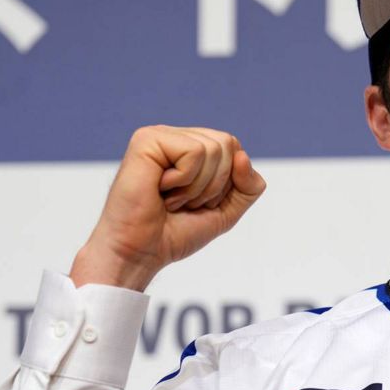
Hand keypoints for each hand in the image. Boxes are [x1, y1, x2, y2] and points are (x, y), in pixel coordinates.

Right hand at [70, 125, 265, 290]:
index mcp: (191, 148)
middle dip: (215, 185)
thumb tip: (242, 156)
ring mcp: (160, 136)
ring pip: (214, 148)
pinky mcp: (147, 140)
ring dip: (197, 187)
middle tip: (183, 201)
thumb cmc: (174, 233)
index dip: (227, 183)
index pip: (234, 149)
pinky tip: (160, 189)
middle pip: (228, 144)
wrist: (141, 252)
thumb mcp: (226, 211)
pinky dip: (184, 181)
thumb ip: (248, 186)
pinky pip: (194, 152)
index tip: (199, 202)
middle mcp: (175, 137)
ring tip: (170, 198)